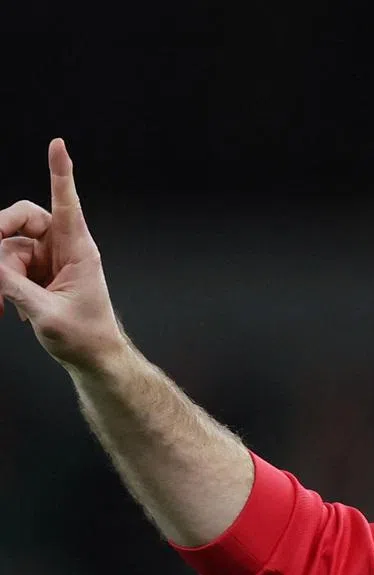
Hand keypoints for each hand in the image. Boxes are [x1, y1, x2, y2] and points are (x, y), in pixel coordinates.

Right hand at [0, 139, 126, 369]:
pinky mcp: (36, 272)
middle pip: (21, 218)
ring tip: (6, 306)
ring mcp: (48, 259)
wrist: (94, 359)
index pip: (67, 204)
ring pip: (8, 247)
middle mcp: (64, 248)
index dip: (60, 173)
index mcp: (79, 251)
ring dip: (1, 275)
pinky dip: (3, 285)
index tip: (58, 144)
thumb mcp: (45, 314)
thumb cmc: (84, 338)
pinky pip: (7, 265)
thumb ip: (12, 286)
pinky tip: (11, 310)